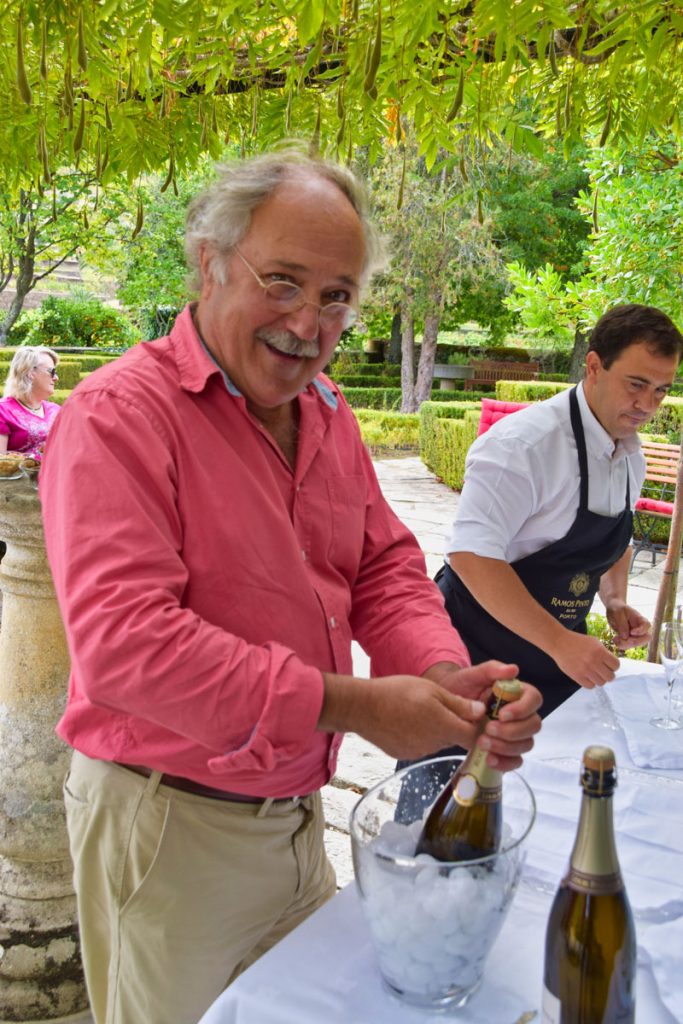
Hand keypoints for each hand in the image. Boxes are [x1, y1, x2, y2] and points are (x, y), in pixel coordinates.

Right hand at [319, 671, 488, 760]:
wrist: (362, 707)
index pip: (474, 737)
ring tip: (418, 711)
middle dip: (453, 725)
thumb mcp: (432, 690)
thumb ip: (458, 704)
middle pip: (454, 738)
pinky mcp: (404, 754)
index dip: (478, 729)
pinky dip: (418, 735)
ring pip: (437, 741)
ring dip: (435, 729)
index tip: (476, 719)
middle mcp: (434, 744)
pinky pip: (419, 745)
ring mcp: (418, 751)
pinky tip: (405, 720)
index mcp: (444, 727)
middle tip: (441, 706)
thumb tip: (480, 712)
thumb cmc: (397, 692)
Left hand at [424, 660, 542, 771]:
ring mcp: (513, 733)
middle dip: (512, 731)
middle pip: (533, 725)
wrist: (443, 705)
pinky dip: (505, 763)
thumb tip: (513, 669)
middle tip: (488, 729)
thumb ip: (490, 670)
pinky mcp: (504, 749)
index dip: (523, 709)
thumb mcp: (470, 675)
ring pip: (526, 744)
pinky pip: (515, 760)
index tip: (502, 714)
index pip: (534, 699)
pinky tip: (490, 759)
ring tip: (482, 743)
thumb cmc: (460, 687)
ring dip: (507, 747)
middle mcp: (519, 714)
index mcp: (516, 693)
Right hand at [554, 630, 619, 687]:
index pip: (616, 666)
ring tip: (594, 673)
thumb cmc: (578, 641)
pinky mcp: (577, 676)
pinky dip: (590, 683)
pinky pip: (590, 686)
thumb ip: (604, 653)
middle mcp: (594, 662)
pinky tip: (587, 676)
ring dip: (599, 679)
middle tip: (602, 670)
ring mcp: (586, 670)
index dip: (613, 666)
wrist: (560, 643)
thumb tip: (612, 665)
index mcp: (600, 652)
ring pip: (601, 683)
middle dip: (608, 674)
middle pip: (610, 677)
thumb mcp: (594, 642)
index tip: (608, 665)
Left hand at [605, 601, 650, 649]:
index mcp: (640, 619)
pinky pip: (628, 645)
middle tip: (622, 639)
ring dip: (625, 644)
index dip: (641, 631)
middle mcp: (640, 628)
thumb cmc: (617, 608)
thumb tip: (625, 637)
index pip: (647, 626)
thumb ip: (622, 624)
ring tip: (615, 639)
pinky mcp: (630, 638)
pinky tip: (614, 639)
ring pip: (636, 644)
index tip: (631, 632)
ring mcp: (636, 634)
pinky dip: (621, 645)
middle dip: (634, 642)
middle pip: (645, 639)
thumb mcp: (617, 613)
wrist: (613, 609)